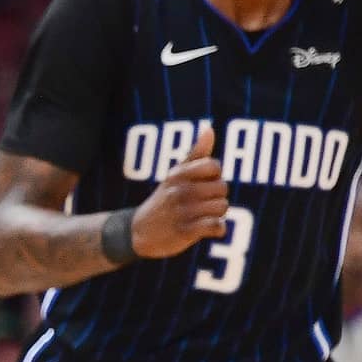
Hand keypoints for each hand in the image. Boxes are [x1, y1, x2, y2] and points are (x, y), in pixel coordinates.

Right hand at [130, 123, 228, 258]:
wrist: (140, 232)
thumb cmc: (164, 199)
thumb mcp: (175, 175)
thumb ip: (196, 153)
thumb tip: (210, 130)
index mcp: (178, 174)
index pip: (214, 166)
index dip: (215, 177)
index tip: (203, 184)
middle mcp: (180, 191)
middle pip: (222, 188)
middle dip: (217, 197)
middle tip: (202, 204)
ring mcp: (182, 212)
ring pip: (222, 207)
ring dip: (217, 214)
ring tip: (203, 216)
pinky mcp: (186, 232)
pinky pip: (217, 227)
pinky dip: (217, 229)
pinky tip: (207, 229)